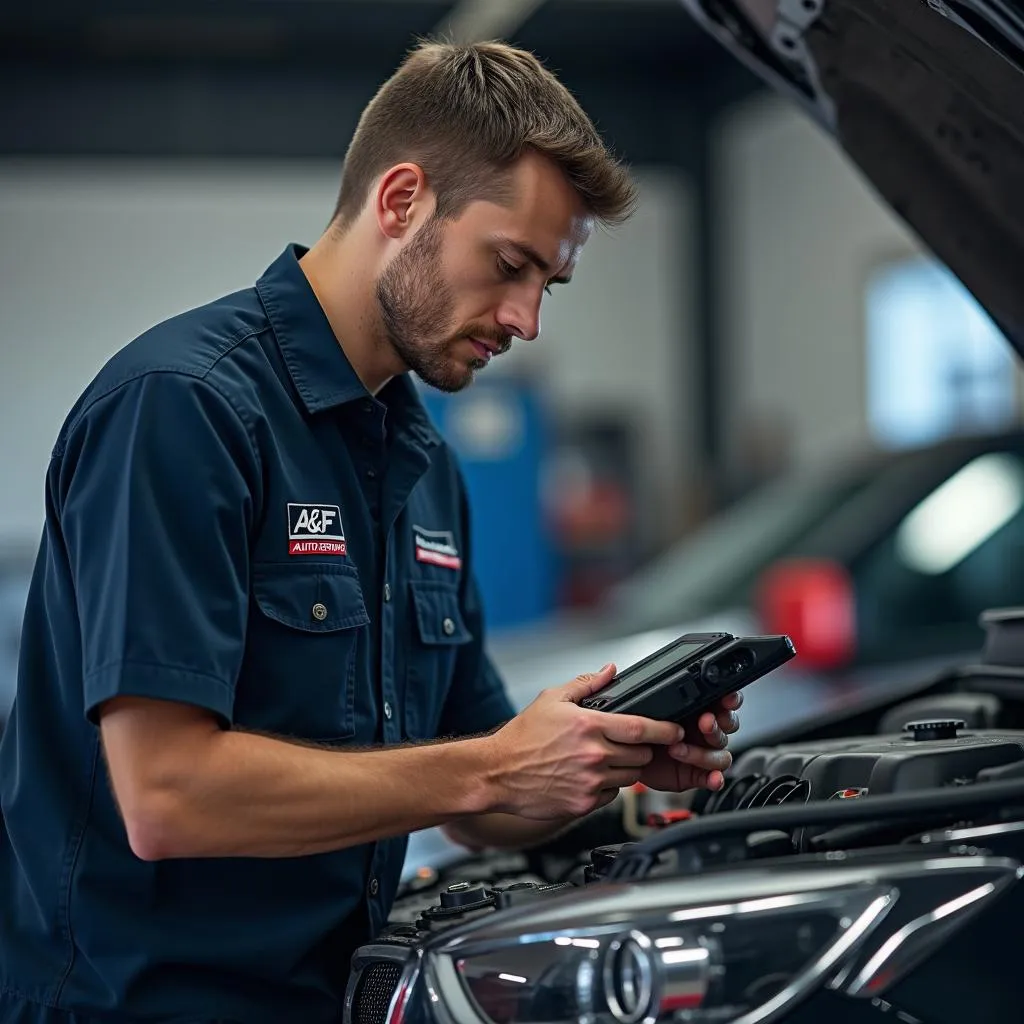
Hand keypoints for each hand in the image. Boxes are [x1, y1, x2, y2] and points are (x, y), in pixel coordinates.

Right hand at [484, 664, 681, 820]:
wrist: (497, 772)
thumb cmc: (521, 737)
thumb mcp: (551, 699)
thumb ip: (586, 684)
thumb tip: (609, 671)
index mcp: (588, 726)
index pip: (641, 728)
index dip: (665, 730)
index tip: (676, 730)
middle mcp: (593, 755)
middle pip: (641, 754)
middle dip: (641, 748)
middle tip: (628, 743)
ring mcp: (590, 782)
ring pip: (631, 777)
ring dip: (626, 767)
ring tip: (606, 758)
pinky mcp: (583, 804)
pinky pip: (612, 796)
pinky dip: (609, 786)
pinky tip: (591, 775)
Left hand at [637, 691, 742, 792]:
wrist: (629, 760)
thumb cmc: (640, 732)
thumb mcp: (646, 712)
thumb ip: (656, 699)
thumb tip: (643, 682)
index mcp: (696, 710)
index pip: (722, 702)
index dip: (730, 700)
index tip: (727, 699)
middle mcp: (704, 731)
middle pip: (727, 726)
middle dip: (717, 724)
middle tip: (704, 722)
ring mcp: (703, 753)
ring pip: (721, 754)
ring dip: (704, 753)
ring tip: (678, 750)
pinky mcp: (699, 774)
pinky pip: (715, 777)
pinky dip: (716, 778)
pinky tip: (712, 778)